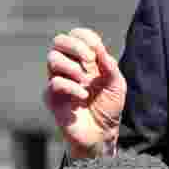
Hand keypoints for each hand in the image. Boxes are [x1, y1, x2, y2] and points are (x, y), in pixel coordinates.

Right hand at [44, 28, 126, 157]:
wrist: (101, 132)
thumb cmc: (109, 106)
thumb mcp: (117, 84)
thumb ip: (109, 66)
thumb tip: (99, 49)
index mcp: (85, 60)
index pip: (77, 35)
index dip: (85, 36)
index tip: (97, 48)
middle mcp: (70, 66)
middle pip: (59, 41)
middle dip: (75, 45)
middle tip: (89, 59)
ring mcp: (59, 80)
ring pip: (53, 58)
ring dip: (72, 66)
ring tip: (85, 80)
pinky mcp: (52, 96)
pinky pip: (55, 82)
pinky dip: (71, 87)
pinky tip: (83, 96)